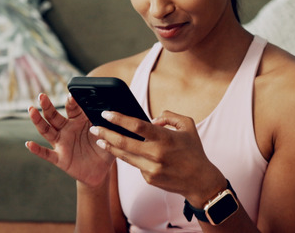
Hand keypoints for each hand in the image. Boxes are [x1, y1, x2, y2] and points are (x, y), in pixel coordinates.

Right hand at [25, 93, 114, 187]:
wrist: (101, 170)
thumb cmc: (104, 148)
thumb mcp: (109, 134)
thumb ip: (109, 124)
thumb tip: (114, 113)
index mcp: (79, 120)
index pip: (73, 108)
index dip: (72, 101)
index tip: (72, 95)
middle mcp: (67, 129)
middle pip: (54, 116)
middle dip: (47, 106)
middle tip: (41, 95)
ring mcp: (61, 143)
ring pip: (47, 130)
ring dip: (38, 121)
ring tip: (31, 110)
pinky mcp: (60, 158)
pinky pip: (46, 153)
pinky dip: (37, 149)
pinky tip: (29, 144)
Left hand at [93, 109, 225, 205]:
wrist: (200, 181)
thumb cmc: (194, 151)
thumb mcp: (187, 126)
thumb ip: (169, 116)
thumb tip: (153, 119)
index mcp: (165, 138)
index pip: (137, 126)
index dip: (119, 119)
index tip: (106, 113)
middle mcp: (156, 154)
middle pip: (124, 143)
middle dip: (106, 134)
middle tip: (94, 127)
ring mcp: (151, 169)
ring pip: (124, 156)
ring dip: (110, 146)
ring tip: (100, 139)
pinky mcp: (149, 178)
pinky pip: (136, 164)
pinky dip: (131, 157)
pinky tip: (128, 152)